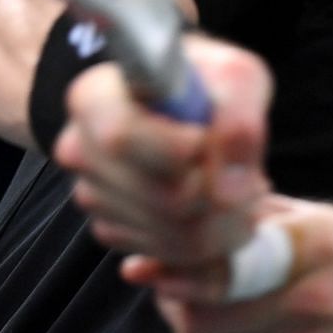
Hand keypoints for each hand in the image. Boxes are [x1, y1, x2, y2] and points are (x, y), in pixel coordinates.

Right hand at [53, 34, 271, 266]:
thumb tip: (230, 190)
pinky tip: (217, 205)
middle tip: (251, 177)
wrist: (187, 105)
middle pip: (160, 197)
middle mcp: (81, 148)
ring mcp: (92, 195)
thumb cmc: (208, 84)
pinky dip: (209, 240)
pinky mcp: (110, 230)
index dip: (176, 149)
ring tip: (240, 188)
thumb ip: (238, 123)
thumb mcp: (235, 77)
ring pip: (174, 236)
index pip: (121, 135)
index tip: (208, 141)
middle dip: (223, 196)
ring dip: (226, 222)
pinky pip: (170, 255)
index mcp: (96, 96)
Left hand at [124, 196, 332, 332]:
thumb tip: (185, 202)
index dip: (173, 271)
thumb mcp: (321, 221)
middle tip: (165, 288)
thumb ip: (256, 212)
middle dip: (174, 302)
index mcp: (315, 246)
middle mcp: (313, 300)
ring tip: (188, 313)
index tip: (144, 267)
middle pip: (206, 313)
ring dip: (185, 332)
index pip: (221, 267)